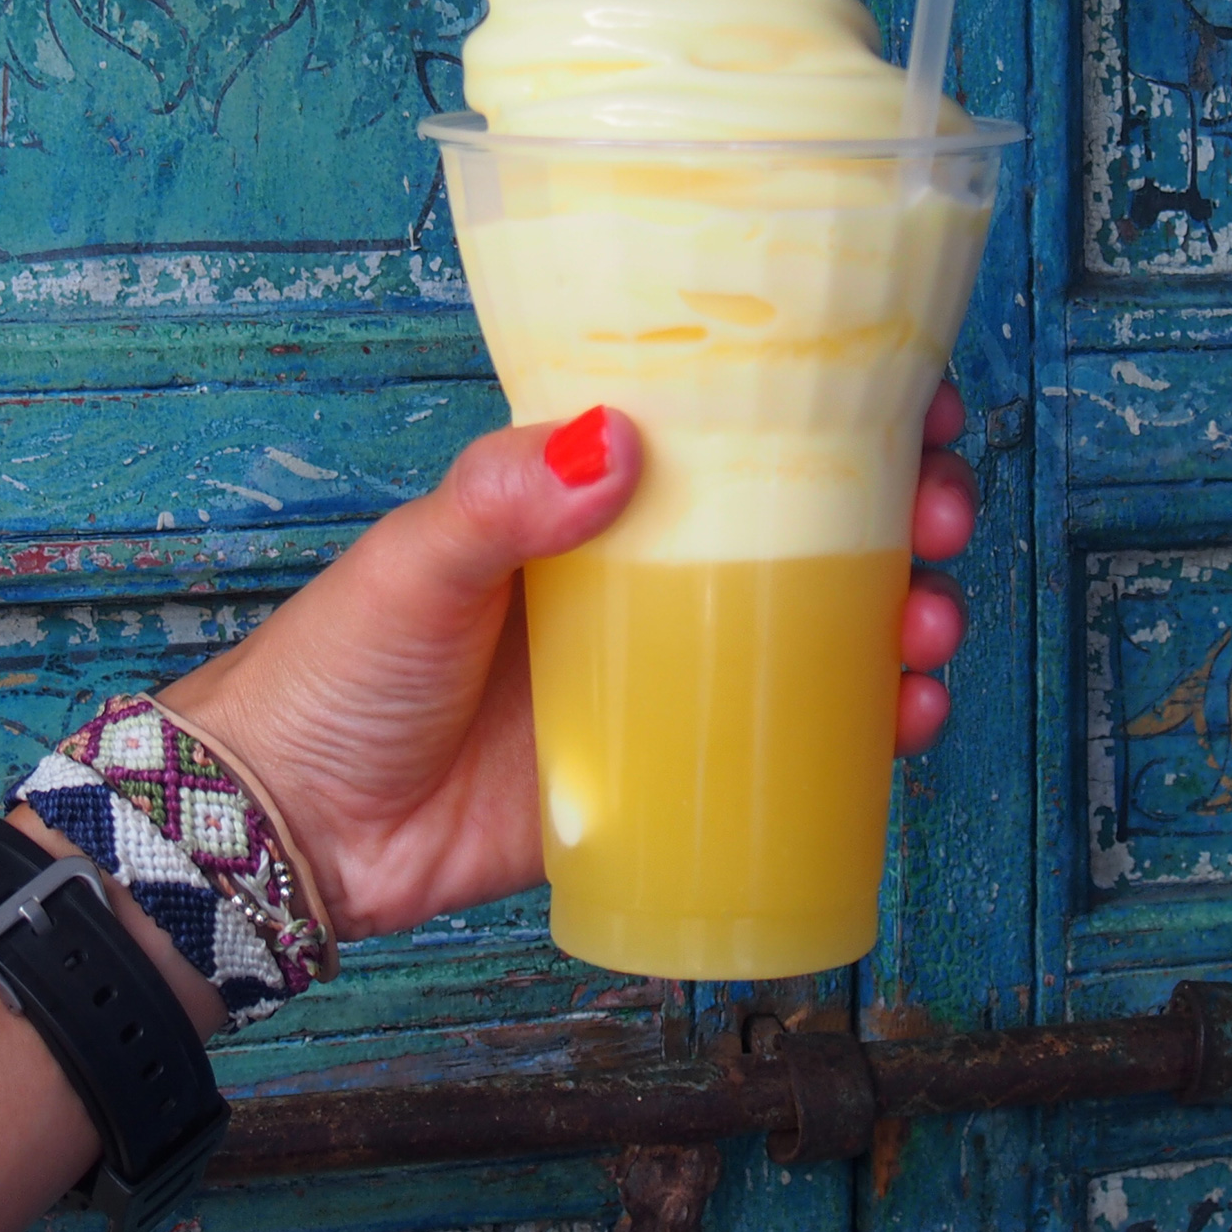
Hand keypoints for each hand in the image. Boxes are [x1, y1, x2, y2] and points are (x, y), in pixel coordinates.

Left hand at [162, 383, 982, 939]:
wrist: (292, 830)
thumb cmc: (336, 670)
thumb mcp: (416, 562)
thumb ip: (502, 499)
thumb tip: (617, 438)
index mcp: (591, 496)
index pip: (737, 425)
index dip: (842, 404)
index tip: (918, 401)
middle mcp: (648, 572)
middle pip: (813, 522)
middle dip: (904, 511)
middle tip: (939, 518)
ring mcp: (667, 674)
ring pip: (824, 629)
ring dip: (903, 614)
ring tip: (928, 627)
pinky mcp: (672, 774)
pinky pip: (793, 744)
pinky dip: (867, 728)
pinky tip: (907, 718)